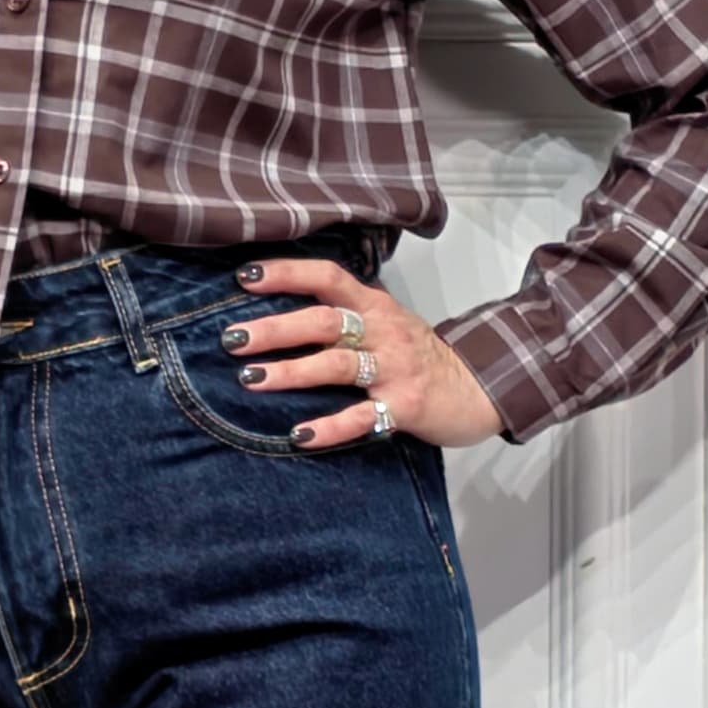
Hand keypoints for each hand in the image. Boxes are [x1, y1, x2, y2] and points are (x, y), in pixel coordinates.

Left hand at [216, 256, 503, 447]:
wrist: (475, 388)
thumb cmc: (417, 355)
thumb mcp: (386, 320)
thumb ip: (344, 313)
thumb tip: (276, 311)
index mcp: (375, 305)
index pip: (328, 277)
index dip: (287, 273)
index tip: (244, 278)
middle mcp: (384, 330)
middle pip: (324, 322)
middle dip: (275, 329)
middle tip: (232, 339)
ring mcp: (395, 368)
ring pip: (337, 365)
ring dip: (291, 372)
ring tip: (251, 379)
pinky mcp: (404, 406)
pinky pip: (363, 417)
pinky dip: (330, 427)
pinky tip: (300, 435)